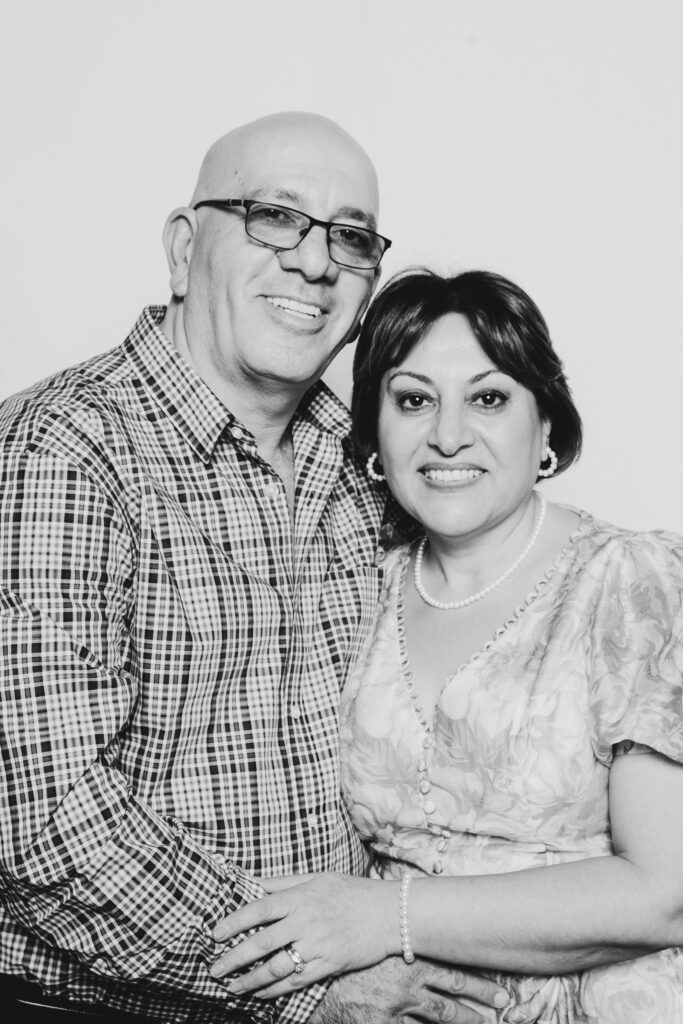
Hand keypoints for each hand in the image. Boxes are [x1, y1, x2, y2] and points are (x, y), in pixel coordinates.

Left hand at [210, 872, 397, 995]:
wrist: (389, 913)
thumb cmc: (351, 891)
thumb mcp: (316, 878)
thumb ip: (282, 883)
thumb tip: (251, 880)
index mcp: (300, 897)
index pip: (259, 909)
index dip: (234, 921)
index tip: (214, 933)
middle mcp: (306, 922)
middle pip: (262, 943)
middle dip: (234, 958)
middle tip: (214, 969)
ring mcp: (318, 946)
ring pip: (276, 968)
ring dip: (251, 980)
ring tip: (232, 988)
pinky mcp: (329, 965)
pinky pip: (296, 982)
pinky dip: (275, 990)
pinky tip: (260, 994)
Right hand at [310, 957, 510, 1023]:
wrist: (314, 988)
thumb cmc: (344, 961)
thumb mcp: (370, 945)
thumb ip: (392, 941)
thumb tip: (411, 931)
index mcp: (406, 961)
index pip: (450, 969)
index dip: (477, 978)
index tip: (501, 984)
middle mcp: (408, 986)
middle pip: (453, 994)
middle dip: (481, 997)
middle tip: (505, 1001)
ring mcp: (398, 1010)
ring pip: (441, 1018)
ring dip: (466, 1020)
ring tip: (486, 1023)